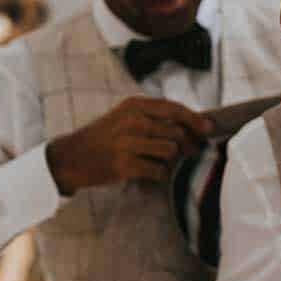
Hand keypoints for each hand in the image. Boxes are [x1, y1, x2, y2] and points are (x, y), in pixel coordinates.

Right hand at [45, 97, 213, 194]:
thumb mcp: (125, 117)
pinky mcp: (124, 165)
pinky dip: (159, 174)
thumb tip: (193, 126)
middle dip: (183, 145)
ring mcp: (127, 143)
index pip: (173, 108)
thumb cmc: (104, 137)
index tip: (208, 129)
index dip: (195, 119)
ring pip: (170, 152)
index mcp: (133, 105)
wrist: (72, 157)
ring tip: (155, 161)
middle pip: (176, 133)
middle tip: (183, 152)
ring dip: (169, 160)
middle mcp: (131, 121)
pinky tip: (149, 172)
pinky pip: (159, 171)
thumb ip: (154, 118)